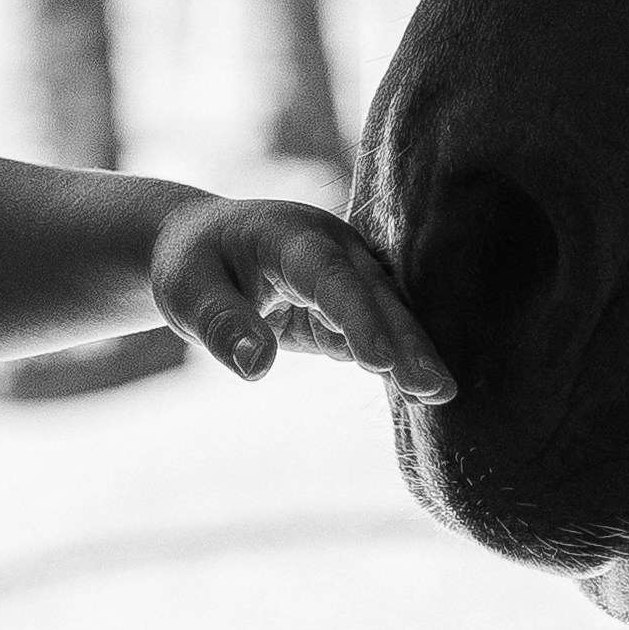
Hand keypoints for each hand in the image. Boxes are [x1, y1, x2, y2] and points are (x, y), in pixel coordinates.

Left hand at [143, 193, 457, 399]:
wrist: (201, 242)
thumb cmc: (192, 265)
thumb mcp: (186, 292)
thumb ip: (221, 324)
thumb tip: (257, 367)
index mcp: (289, 234)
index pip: (329, 277)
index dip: (356, 317)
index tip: (378, 361)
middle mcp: (330, 245)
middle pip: (373, 294)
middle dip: (405, 340)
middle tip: (434, 388)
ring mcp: (346, 270)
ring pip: (387, 312)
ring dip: (414, 352)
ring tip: (442, 395)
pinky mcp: (348, 299)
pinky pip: (378, 328)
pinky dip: (398, 358)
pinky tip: (423, 392)